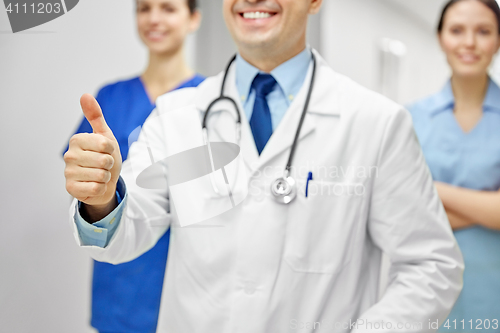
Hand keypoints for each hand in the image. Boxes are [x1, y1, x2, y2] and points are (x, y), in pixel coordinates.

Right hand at [64, 94, 121, 218]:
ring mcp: (68, 173)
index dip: (111, 149)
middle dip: (110, 164)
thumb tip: (85, 95)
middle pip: (104, 160)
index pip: (105, 144)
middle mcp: (69, 155)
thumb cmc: (105, 157)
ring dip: (106, 177)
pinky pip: (96, 188)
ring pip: (101, 175)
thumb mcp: (105, 136)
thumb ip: (95, 116)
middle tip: (103, 165)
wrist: (105, 181)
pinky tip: (95, 185)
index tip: (106, 151)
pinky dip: (101, 188)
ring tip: (100, 175)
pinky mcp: (71, 189)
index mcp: (77, 140)